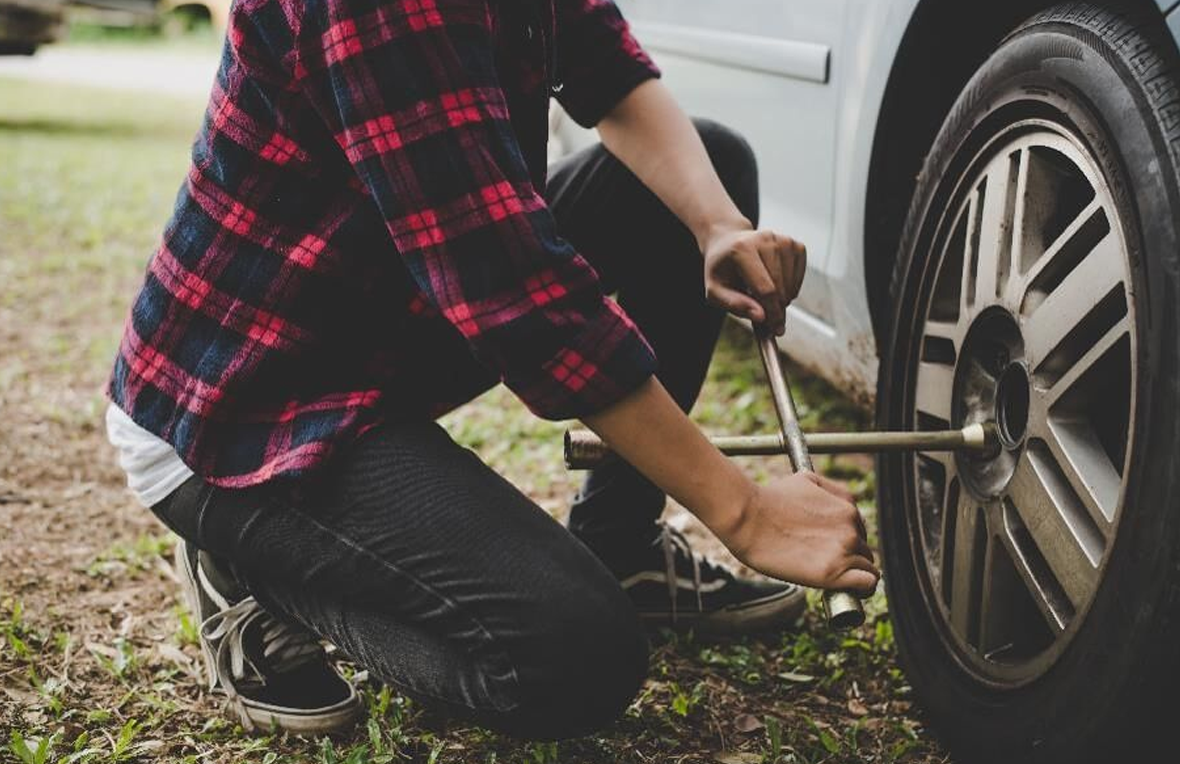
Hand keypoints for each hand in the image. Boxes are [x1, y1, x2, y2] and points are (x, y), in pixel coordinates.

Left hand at [702, 222, 806, 335]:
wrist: (728, 243)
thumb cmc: (721, 270)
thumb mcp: (715, 291)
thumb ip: (734, 304)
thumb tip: (761, 317)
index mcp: (742, 250)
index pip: (765, 289)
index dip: (772, 313)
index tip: (775, 330)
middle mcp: (765, 240)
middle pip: (780, 288)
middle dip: (777, 310)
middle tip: (770, 321)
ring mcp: (782, 240)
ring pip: (791, 285)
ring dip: (782, 299)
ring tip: (763, 296)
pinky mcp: (795, 245)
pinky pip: (799, 277)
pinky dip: (791, 288)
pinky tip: (775, 285)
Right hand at [720, 471, 878, 595]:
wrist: (747, 517)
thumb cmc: (767, 500)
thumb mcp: (804, 480)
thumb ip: (828, 490)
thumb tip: (833, 503)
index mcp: (846, 506)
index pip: (859, 529)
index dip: (845, 540)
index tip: (832, 548)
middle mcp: (850, 526)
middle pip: (863, 549)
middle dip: (848, 557)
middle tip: (825, 563)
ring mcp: (843, 549)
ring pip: (867, 566)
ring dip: (853, 573)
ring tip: (834, 579)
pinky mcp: (834, 572)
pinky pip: (868, 583)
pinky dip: (863, 589)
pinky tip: (854, 591)